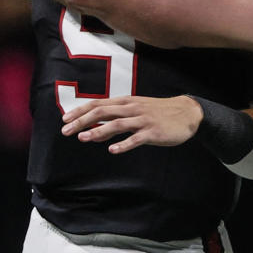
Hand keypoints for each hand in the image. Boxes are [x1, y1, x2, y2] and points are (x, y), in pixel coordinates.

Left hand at [61, 95, 204, 153]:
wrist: (187, 112)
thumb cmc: (158, 112)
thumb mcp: (136, 110)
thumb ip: (115, 118)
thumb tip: (93, 131)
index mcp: (126, 102)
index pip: (98, 104)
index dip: (80, 111)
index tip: (65, 119)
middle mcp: (132, 108)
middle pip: (103, 112)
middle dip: (82, 121)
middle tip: (66, 131)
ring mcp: (142, 120)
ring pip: (117, 124)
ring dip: (98, 131)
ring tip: (83, 138)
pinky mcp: (153, 132)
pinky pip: (136, 138)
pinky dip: (123, 144)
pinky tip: (113, 150)